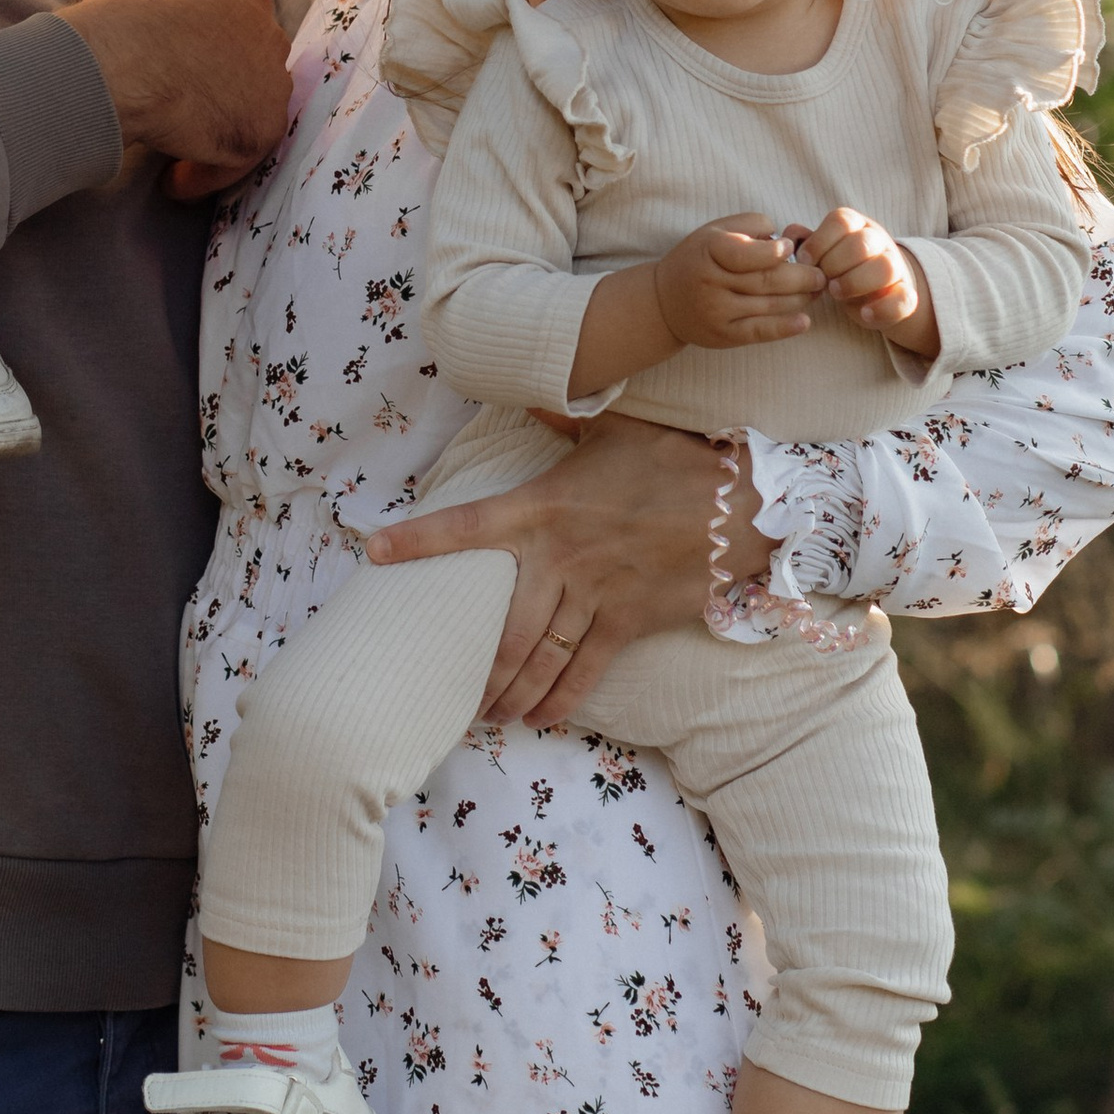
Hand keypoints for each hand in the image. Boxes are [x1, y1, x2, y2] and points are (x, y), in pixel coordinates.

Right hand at [55, 0, 290, 187]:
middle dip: (224, 99)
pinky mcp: (262, 131)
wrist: (122, 62)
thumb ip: (147, 1)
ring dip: (215, 140)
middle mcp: (271, 40)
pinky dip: (205, 175)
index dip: (213, 63)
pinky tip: (171, 181)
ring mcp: (273, 88)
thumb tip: (127, 10)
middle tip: (184, 118)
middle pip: (256, 77)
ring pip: (250, 120)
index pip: (241, 36)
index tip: (182, 81)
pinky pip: (236, 161)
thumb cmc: (119, 22)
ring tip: (174, 159)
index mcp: (247, 2)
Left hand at [365, 414, 759, 731]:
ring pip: (538, 656)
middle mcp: (560, 557)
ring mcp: (595, 594)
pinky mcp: (629, 620)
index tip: (375, 551)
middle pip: (502, 625)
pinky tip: (541, 719)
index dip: (418, 539)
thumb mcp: (612, 428)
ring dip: (509, 693)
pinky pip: (586, 670)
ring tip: (487, 716)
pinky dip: (562, 699)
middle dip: (475, 668)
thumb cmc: (672, 459)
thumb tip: (534, 394)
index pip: (466, 525)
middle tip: (452, 695)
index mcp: (542, 506)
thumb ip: (563, 421)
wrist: (739, 502)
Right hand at [651, 213, 825, 352]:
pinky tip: (804, 322)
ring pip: (768, 305)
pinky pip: (759, 332)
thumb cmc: (699, 259)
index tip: (792, 248)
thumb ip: (751, 225)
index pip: (747, 254)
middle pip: (765, 281)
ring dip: (800, 299)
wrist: (664, 302)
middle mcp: (710, 282)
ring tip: (817, 292)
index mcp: (708, 251)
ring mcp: (716, 311)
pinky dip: (785, 328)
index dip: (774, 252)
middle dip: (801, 278)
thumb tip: (785, 239)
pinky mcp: (723, 335)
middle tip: (821, 274)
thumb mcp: (715, 231)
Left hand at [803, 207, 935, 355]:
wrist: (876, 292)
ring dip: (856, 281)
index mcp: (857, 226)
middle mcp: (879, 243)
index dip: (820, 240)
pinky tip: (864, 313)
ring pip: (886, 267)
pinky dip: (883, 307)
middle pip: (862, 243)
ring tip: (837, 293)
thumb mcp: (822, 254)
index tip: (804, 260)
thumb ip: (805, 243)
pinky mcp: (906, 296)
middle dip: (836, 263)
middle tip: (822, 280)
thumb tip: (788, 238)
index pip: (842, 220)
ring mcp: (896, 268)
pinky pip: (904, 298)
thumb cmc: (840, 268)